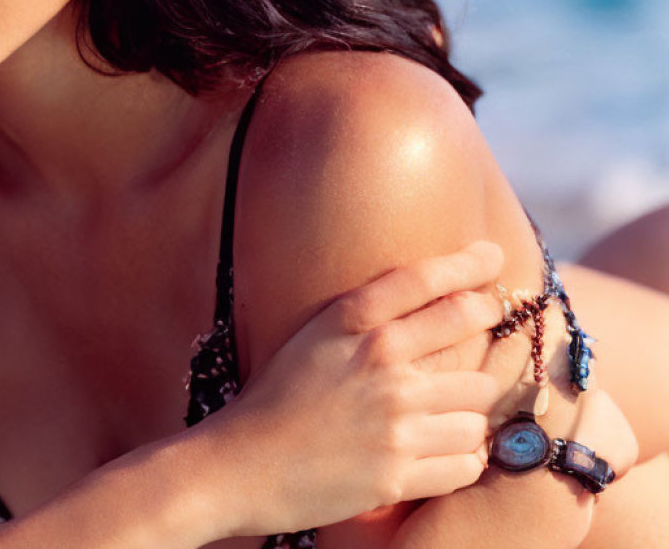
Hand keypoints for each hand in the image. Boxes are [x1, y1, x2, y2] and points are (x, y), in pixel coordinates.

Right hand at [205, 241, 505, 537]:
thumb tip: (435, 298)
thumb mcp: (316, 336)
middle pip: (473, 347)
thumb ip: (370, 314)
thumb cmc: (278, 396)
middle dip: (479, 353)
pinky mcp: (396, 475)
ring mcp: (393, 423)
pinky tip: (440, 452)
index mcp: (353, 324)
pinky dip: (462, 460)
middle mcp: (380, 365)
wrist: (241, 465)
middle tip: (472, 360)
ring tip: (444, 418)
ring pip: (478, 413)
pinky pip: (467, 464)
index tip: (491, 258)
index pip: (427, 280)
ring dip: (468, 417)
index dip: (470, 264)